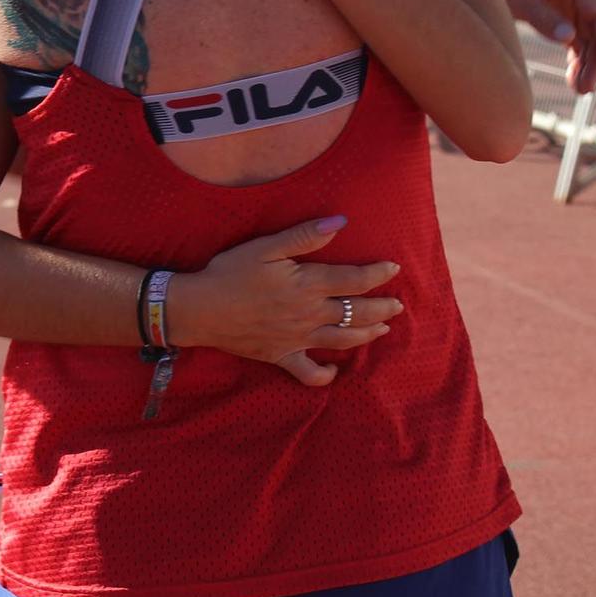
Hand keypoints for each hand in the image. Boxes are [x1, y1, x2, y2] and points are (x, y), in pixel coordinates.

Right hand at [171, 217, 402, 386]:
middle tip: (397, 305)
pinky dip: (325, 373)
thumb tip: (340, 223)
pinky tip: (333, 368)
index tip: (393, 268)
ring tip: (382, 329)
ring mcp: (297, 339)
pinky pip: (309, 372)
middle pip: (357, 312)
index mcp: (307, 285)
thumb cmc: (229, 272)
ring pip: (343, 340)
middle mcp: (309, 314)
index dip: (377, 274)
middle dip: (382, 308)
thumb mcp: (265, 247)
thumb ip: (304, 236)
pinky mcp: (282, 356)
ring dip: (367, 334)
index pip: (354, 280)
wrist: (199, 309)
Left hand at [495, 0, 595, 92]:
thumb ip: (540, 14)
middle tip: (587, 87)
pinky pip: (576, 42)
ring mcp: (570, 6)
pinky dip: (578, 61)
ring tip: (581, 90)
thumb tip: (568, 38)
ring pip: (589, 39)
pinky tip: (574, 80)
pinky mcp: (560, 18)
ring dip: (589, 64)